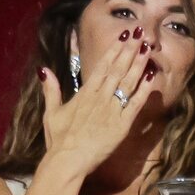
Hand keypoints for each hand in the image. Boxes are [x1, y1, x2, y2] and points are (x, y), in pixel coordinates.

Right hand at [40, 29, 157, 175]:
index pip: (102, 66)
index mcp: (85, 94)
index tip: (124, 36)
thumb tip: (43, 70)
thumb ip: (51, 90)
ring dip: (138, 64)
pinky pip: (135, 104)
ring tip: (147, 48)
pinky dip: (143, 90)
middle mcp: (100, 98)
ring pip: (128, 83)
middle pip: (118, 69)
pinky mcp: (122, 125)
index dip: (114, 50)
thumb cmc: (58, 140)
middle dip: (129, 50)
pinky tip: (151, 77)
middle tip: (140, 34)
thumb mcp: (51, 112)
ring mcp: (112, 111)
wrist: (67, 161)